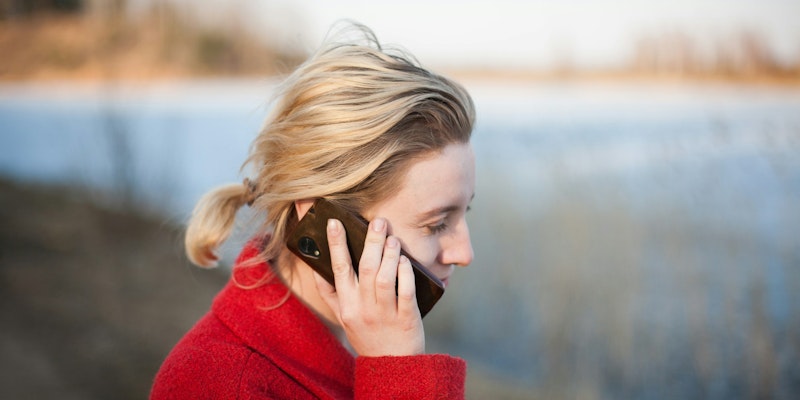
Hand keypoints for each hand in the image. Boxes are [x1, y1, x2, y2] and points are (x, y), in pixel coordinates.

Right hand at [313, 217, 424, 356]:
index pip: (338, 269)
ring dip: (389, 255)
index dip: (336, 244)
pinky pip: (406, 292)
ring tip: (392, 238)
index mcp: (346, 306)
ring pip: (384, 278)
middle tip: (378, 221)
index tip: (334, 222)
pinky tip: (405, 260)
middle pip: (365, 268)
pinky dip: (405, 273)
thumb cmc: (367, 337)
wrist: (391, 366)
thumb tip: (317, 267)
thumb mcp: (344, 318)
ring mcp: (384, 314)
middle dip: (370, 241)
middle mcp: (363, 309)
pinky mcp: (405, 319)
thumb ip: (332, 295)